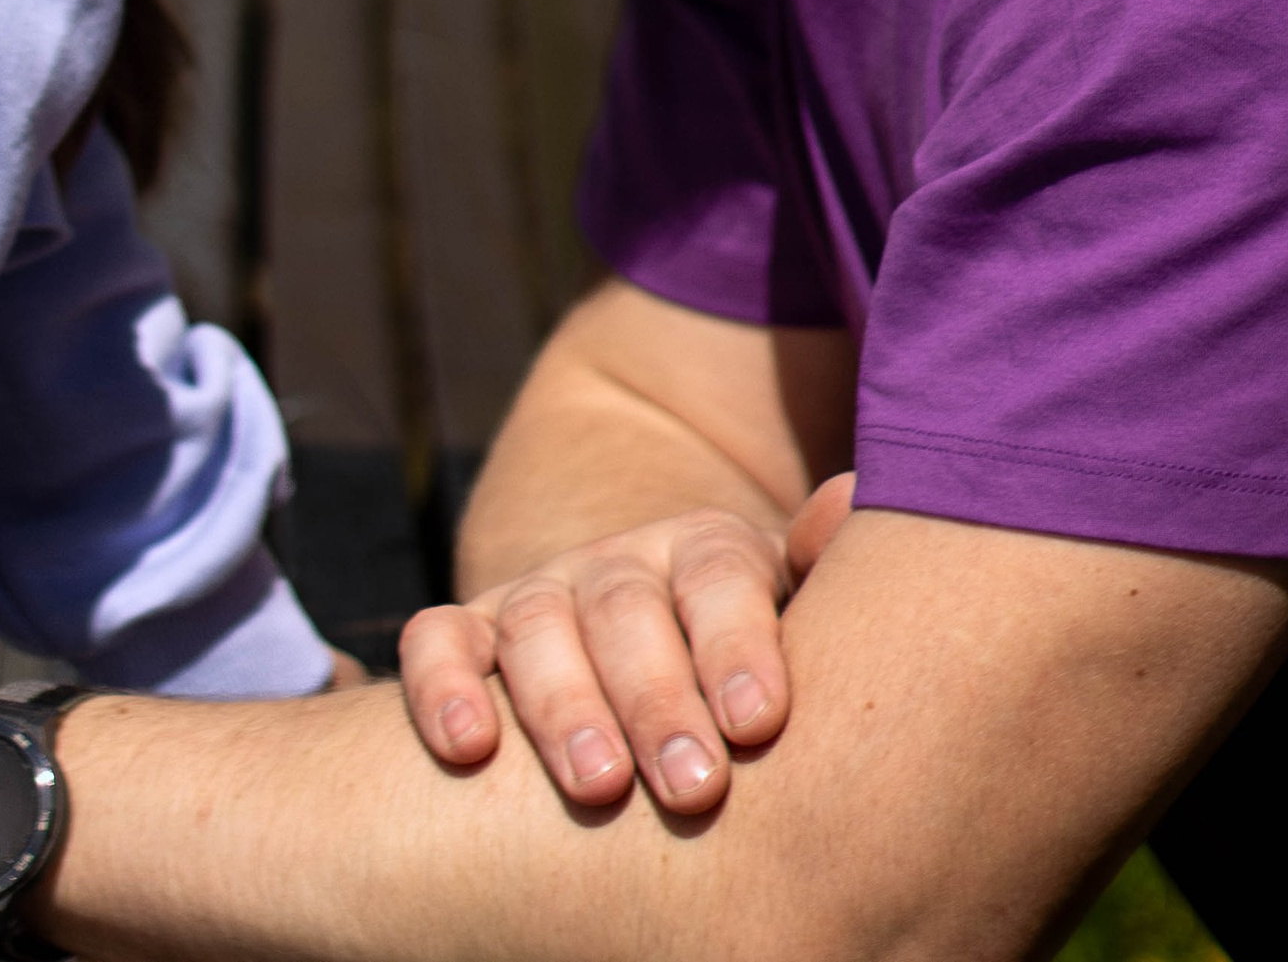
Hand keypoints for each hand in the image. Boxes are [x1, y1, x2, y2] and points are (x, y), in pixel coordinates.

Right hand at [397, 506, 798, 813]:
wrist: (653, 635)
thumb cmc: (745, 663)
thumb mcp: (798, 609)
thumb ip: (821, 565)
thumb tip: (851, 499)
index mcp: (704, 552)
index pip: (718, 579)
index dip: (736, 645)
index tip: (760, 722)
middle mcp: (616, 565)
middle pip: (627, 610)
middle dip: (658, 699)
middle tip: (694, 784)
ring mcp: (539, 596)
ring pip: (536, 627)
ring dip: (564, 706)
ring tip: (599, 788)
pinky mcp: (469, 635)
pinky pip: (436, 641)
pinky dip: (442, 685)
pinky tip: (467, 748)